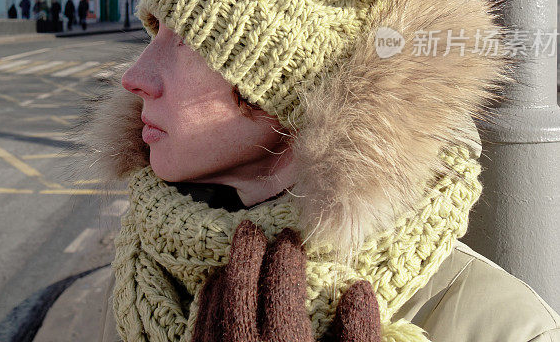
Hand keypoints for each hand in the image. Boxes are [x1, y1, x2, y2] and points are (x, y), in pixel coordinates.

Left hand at [193, 220, 381, 341]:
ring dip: (227, 274)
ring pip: (218, 307)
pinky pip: (200, 328)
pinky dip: (207, 302)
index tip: (291, 239)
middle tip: (252, 229)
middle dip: (247, 255)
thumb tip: (358, 290)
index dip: (286, 259)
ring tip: (236, 254)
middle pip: (241, 291)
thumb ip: (359, 335)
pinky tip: (214, 286)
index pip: (281, 290)